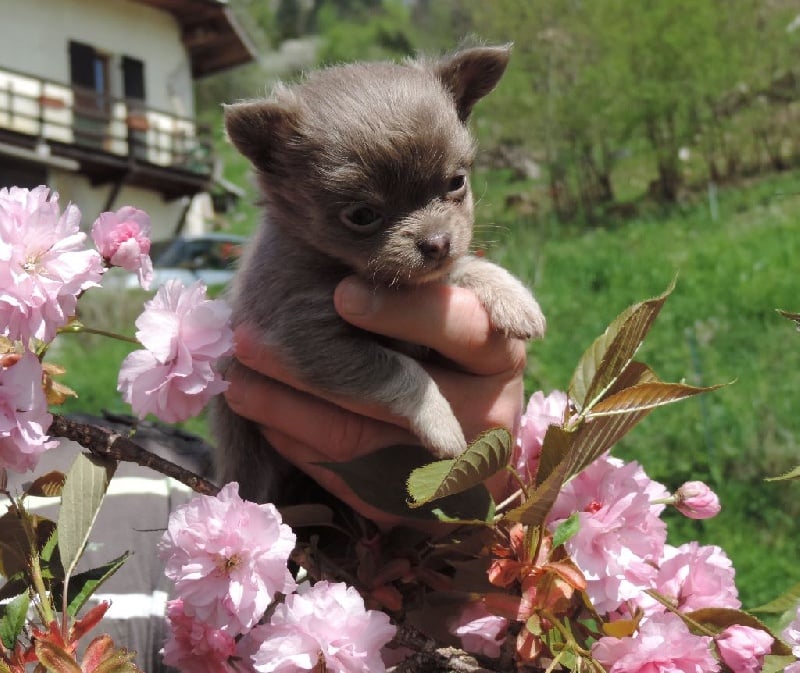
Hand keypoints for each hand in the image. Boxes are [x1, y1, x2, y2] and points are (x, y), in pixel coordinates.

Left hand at [223, 276, 528, 523]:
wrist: (472, 430)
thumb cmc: (448, 342)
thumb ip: (429, 282)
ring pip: (358, 439)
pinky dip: (298, 443)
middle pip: (398, 397)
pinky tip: (264, 417)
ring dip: (286, 409)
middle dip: (315, 371)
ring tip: (236, 379)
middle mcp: (489, 413)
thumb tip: (366, 263)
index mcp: (500, 353)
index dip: (405, 311)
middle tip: (249, 340)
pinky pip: (346, 476)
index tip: (342, 294)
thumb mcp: (452, 305)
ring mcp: (454, 468)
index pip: (462, 327)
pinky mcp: (417, 501)